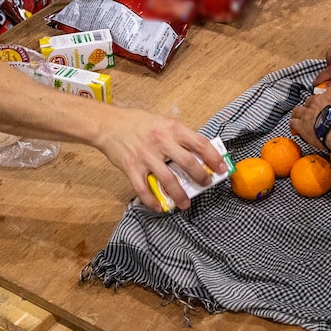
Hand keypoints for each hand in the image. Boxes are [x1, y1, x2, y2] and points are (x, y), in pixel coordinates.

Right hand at [96, 107, 225, 211]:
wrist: (109, 125)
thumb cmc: (137, 123)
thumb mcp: (163, 122)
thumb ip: (179, 136)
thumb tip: (198, 153)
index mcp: (172, 128)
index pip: (199, 143)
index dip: (213, 157)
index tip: (221, 168)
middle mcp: (161, 142)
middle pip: (188, 163)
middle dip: (200, 177)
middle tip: (206, 184)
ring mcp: (146, 156)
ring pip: (168, 179)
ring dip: (179, 194)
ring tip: (185, 204)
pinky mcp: (131, 168)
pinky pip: (143, 189)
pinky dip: (152, 201)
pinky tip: (159, 208)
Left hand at [290, 86, 330, 154]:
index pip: (328, 91)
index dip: (328, 99)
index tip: (330, 105)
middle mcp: (318, 99)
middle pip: (311, 100)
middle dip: (313, 107)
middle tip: (318, 115)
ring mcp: (308, 111)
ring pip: (298, 109)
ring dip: (301, 114)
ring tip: (304, 121)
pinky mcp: (301, 124)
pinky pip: (293, 122)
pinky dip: (294, 126)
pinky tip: (297, 131)